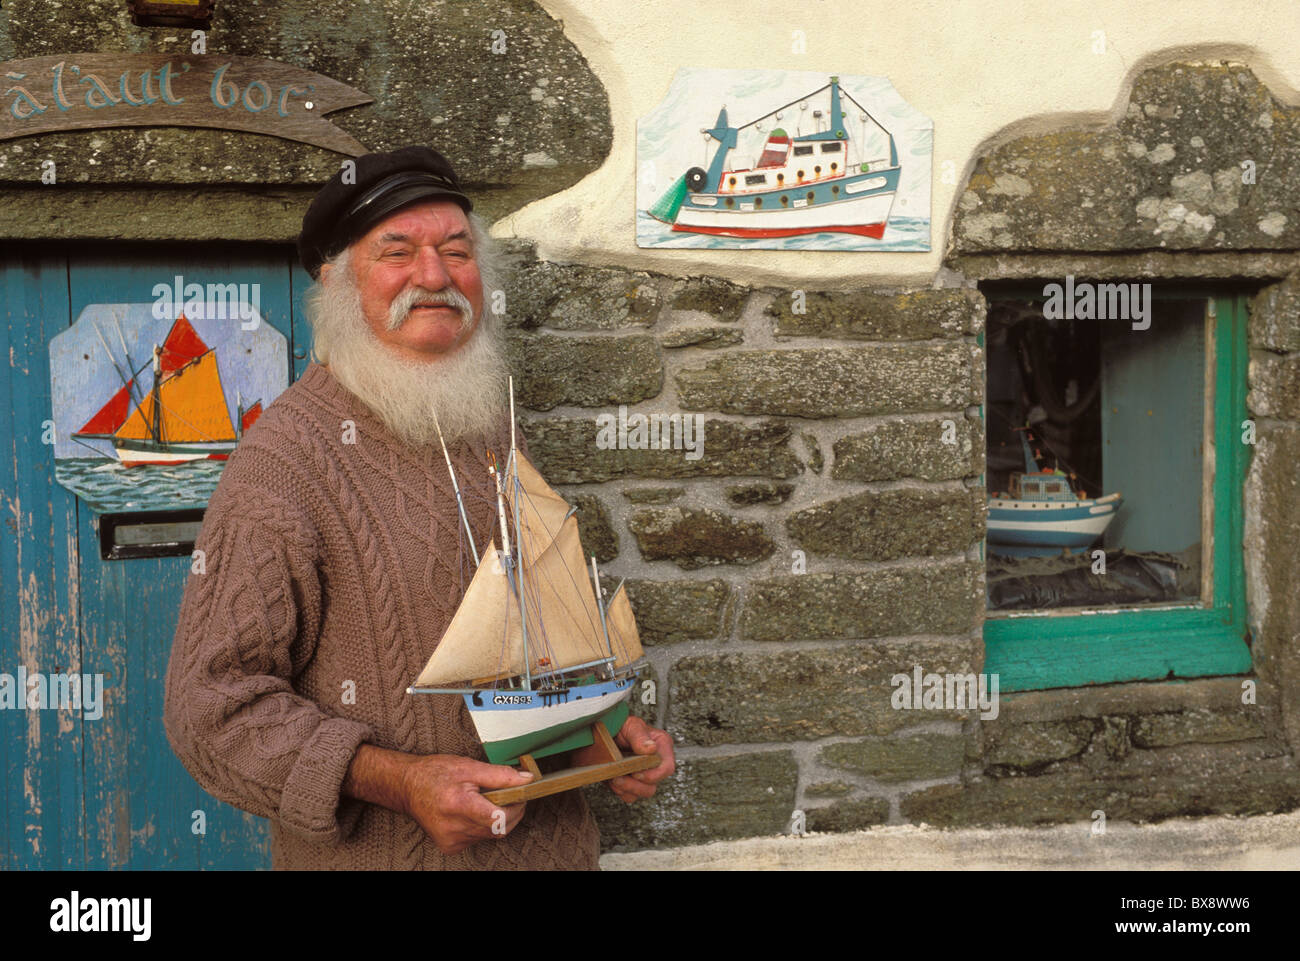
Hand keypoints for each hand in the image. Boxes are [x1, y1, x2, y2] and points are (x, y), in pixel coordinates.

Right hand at [397, 754, 532, 854]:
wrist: (407, 787)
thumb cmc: (436, 773)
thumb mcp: (469, 766)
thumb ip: (500, 775)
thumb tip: (527, 780)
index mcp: (458, 805)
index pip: (499, 818)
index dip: (516, 807)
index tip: (521, 794)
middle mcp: (453, 827)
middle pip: (498, 828)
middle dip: (511, 812)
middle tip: (509, 795)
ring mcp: (451, 840)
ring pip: (490, 835)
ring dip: (496, 819)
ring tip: (486, 801)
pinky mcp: (449, 847)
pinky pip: (478, 838)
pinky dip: (482, 826)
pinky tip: (472, 812)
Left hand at [573, 715, 674, 803]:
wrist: (604, 732)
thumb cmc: (622, 725)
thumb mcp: (631, 725)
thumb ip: (640, 736)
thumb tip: (651, 749)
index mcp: (661, 747)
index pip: (667, 768)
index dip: (653, 775)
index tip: (636, 772)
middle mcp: (655, 763)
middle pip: (653, 785)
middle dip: (635, 785)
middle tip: (619, 778)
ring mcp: (644, 774)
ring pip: (642, 792)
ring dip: (626, 788)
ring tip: (614, 778)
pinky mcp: (632, 782)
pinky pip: (629, 795)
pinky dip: (620, 790)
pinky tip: (612, 780)